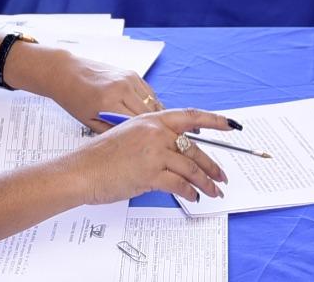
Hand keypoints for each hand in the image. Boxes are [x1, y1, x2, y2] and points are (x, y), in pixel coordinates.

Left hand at [41, 52, 163, 131]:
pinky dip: (149, 103)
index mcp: (109, 101)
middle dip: (149, 127)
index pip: (137, 124)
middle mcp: (122, 87)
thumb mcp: (89, 122)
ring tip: (146, 126)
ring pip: (153, 102)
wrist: (66, 72)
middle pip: (149, 113)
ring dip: (152, 115)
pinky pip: (149, 92)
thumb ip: (111, 131)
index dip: (141, 136)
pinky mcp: (132, 73)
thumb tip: (130, 139)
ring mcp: (129, 78)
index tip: (143, 144)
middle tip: (147, 138)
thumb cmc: (73, 98)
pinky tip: (141, 112)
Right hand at [68, 109, 233, 204]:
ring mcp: (154, 153)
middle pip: (193, 148)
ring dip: (205, 182)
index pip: (190, 116)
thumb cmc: (100, 157)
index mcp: (151, 120)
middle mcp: (155, 133)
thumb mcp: (129, 136)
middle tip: (221, 175)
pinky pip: (179, 184)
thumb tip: (175, 151)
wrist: (81, 171)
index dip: (214, 120)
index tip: (232, 125)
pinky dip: (189, 192)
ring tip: (213, 191)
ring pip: (191, 167)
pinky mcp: (150, 174)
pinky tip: (193, 197)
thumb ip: (153, 139)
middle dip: (212, 165)